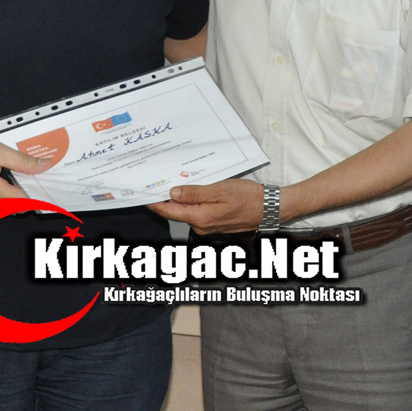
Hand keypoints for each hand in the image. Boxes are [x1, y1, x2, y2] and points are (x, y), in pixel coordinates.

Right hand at [0, 136, 51, 206]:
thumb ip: (21, 161)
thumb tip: (44, 166)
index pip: (23, 203)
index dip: (38, 196)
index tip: (50, 190)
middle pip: (18, 208)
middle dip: (30, 195)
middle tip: (37, 179)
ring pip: (10, 209)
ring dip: (19, 196)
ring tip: (22, 178)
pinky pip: (0, 206)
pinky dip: (8, 196)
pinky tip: (8, 181)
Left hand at [149, 179, 264, 234]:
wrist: (270, 209)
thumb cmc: (249, 199)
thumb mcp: (220, 190)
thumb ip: (195, 193)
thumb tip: (174, 192)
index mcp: (200, 217)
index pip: (169, 211)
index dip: (154, 202)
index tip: (142, 195)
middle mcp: (201, 226)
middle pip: (176, 212)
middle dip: (165, 199)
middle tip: (154, 183)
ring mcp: (208, 227)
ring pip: (187, 212)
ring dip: (180, 200)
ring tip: (174, 184)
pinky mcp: (214, 224)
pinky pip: (197, 213)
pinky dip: (192, 203)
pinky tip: (193, 192)